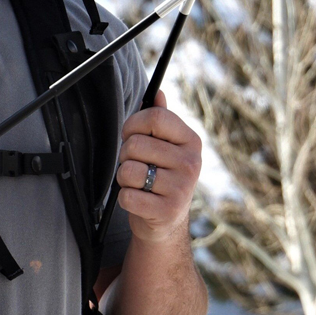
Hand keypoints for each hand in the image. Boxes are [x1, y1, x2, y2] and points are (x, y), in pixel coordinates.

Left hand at [116, 90, 201, 242]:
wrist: (166, 222)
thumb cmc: (160, 177)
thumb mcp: (165, 147)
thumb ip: (160, 120)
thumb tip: (157, 92)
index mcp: (191, 141)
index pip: (155, 116)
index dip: (133, 124)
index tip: (130, 135)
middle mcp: (191, 163)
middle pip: (135, 144)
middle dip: (125, 155)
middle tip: (137, 165)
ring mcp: (181, 188)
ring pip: (128, 170)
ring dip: (124, 179)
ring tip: (138, 184)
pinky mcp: (167, 211)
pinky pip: (127, 196)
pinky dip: (125, 199)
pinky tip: (140, 201)